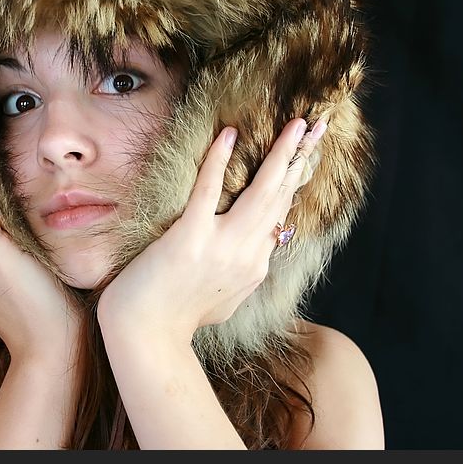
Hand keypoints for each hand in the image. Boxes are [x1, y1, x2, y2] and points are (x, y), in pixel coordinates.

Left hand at [96, 118, 326, 344]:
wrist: (145, 339)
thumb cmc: (174, 321)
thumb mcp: (223, 303)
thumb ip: (240, 278)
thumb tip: (252, 262)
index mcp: (254, 268)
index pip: (280, 215)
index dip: (294, 182)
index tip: (306, 156)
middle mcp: (248, 256)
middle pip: (281, 198)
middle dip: (301, 158)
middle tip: (317, 125)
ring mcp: (221, 246)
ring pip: (261, 192)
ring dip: (281, 154)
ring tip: (296, 124)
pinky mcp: (190, 237)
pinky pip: (208, 191)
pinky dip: (219, 161)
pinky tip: (229, 135)